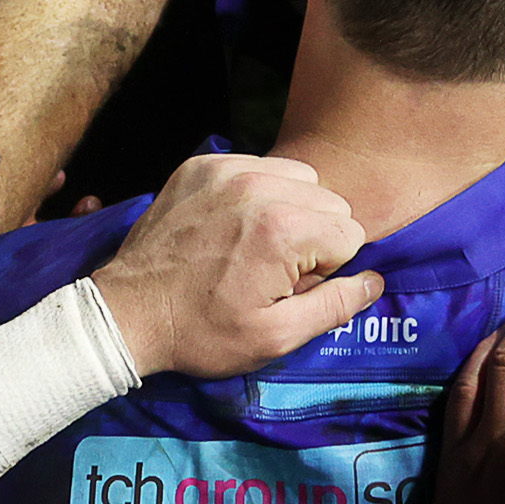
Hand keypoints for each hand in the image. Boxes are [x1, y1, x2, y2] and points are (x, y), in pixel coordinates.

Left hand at [90, 153, 384, 377]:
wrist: (128, 313)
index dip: (327, 268)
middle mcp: (259, 188)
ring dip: (290, 209)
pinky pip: (259, 165)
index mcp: (283, 230)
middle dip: (313, 237)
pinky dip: (257, 191)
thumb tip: (376, 280)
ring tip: (254, 244)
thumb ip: (335, 306)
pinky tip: (231, 224)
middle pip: (329, 202)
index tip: (289, 287)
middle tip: (271, 270)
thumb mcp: (276, 338)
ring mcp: (226, 170)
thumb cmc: (202, 332)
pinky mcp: (201, 165)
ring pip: (299, 177)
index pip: (350, 234)